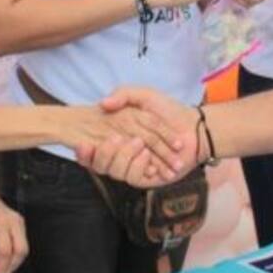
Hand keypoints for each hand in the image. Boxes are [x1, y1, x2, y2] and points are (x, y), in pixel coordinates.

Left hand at [0, 179, 27, 272]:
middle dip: (12, 266)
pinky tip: (5, 260)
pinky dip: (15, 255)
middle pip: (20, 250)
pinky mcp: (22, 225)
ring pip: (24, 249)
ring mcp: (20, 222)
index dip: (1, 266)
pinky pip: (23, 244)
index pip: (4, 250)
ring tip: (2, 269)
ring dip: (15, 262)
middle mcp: (14, 222)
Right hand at [78, 90, 201, 185]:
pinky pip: (134, 177)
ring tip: (138, 144)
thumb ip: (122, 95)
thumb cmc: (168, 109)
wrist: (192, 128)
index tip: (80, 144)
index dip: (84, 150)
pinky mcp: (145, 177)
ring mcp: (133, 165)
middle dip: (104, 154)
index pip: (94, 147)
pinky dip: (142, 166)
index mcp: (117, 133)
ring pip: (116, 171)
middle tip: (112, 139)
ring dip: (124, 158)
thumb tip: (103, 103)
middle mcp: (122, 152)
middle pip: (101, 162)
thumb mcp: (143, 95)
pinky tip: (149, 157)